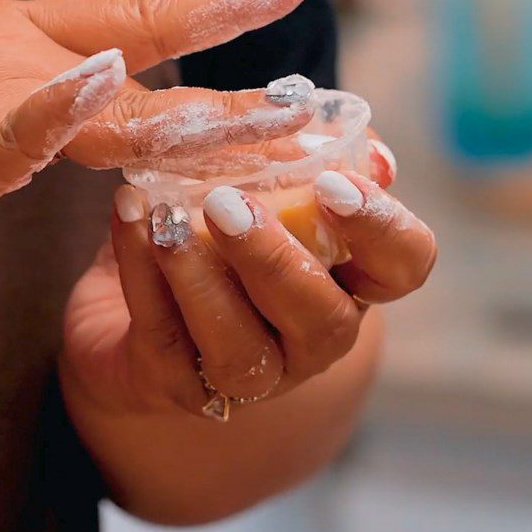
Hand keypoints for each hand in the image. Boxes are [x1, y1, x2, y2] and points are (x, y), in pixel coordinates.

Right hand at [0, 0, 317, 297]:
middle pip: (147, 66)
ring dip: (197, 116)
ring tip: (281, 121)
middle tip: (324, 96)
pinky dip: (55, 110)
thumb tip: (115, 99)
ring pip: (107, 107)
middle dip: (240, 88)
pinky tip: (102, 89)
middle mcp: (11, 52)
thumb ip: (51, 100)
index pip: (139, 18)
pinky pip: (10, 133)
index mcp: (23, 38)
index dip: (218, 2)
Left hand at [61, 145, 434, 419]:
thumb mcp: (257, 177)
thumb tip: (365, 149)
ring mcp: (244, 373)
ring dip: (202, 281)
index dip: (382, 228)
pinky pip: (163, 339)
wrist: (131, 285)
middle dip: (277, 262)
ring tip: (166, 220)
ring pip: (241, 353)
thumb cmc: (213, 225)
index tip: (332, 183)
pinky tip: (128, 217)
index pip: (403, 266)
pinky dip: (142, 274)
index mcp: (344, 280)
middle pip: (324, 322)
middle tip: (227, 204)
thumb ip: (304, 157)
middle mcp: (306, 338)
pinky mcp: (175, 383)